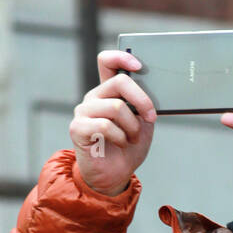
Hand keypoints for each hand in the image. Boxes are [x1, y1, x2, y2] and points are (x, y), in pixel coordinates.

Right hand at [69, 50, 156, 194]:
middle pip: (119, 82)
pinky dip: (120, 137)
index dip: (122, 57)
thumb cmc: (129, 146)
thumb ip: (144, 104)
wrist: (115, 175)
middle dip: (142, 100)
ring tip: (132, 137)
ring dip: (132, 126)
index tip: (139, 66)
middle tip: (151, 117)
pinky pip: (105, 125)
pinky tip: (121, 143)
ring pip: (116, 107)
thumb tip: (154, 88)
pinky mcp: (77, 128)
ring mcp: (83, 111)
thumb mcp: (143, 122)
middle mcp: (94, 97)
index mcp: (109, 91)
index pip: (108, 61)